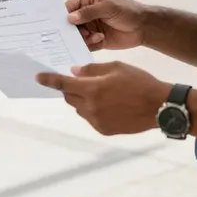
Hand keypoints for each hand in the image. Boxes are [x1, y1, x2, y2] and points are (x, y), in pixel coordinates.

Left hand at [36, 62, 169, 135]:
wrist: (158, 106)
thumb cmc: (138, 81)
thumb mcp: (116, 67)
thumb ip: (93, 70)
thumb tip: (75, 72)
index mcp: (93, 89)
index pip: (64, 84)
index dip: (49, 80)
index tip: (37, 77)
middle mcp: (91, 107)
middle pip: (69, 97)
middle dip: (70, 88)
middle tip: (79, 80)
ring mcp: (97, 121)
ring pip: (79, 108)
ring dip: (81, 98)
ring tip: (100, 91)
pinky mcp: (104, 130)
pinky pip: (90, 117)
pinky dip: (92, 109)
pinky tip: (108, 103)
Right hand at [65, 0, 146, 51]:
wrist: (144, 27)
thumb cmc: (127, 10)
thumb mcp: (108, 7)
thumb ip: (89, 12)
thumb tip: (69, 18)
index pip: (68, 7)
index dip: (62, 16)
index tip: (57, 25)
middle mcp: (85, 13)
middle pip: (70, 24)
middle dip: (72, 30)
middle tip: (80, 34)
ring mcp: (90, 27)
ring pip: (77, 36)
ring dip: (84, 38)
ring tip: (96, 36)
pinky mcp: (95, 40)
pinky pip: (86, 45)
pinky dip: (90, 45)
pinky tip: (101, 39)